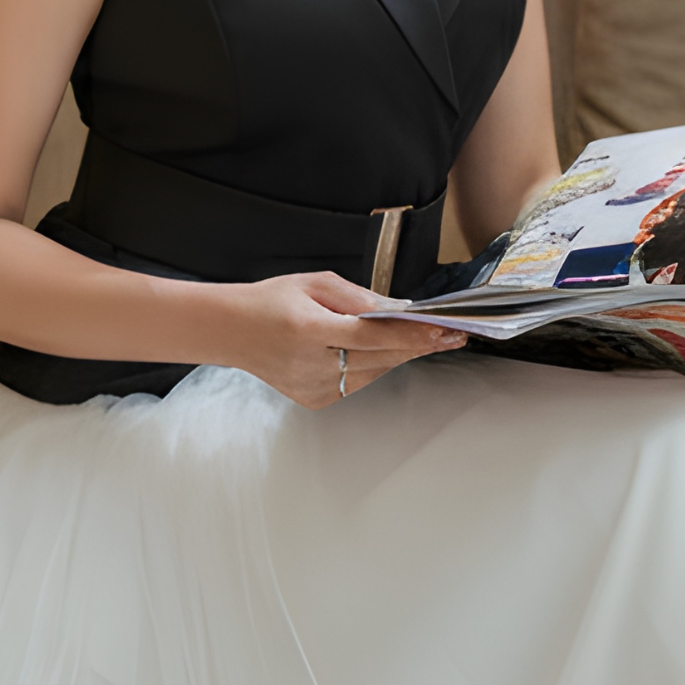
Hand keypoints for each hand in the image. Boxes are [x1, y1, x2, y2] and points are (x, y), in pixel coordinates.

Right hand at [219, 268, 468, 407]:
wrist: (231, 331)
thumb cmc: (271, 301)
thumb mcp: (314, 283)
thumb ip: (357, 297)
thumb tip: (397, 310)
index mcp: (309, 331)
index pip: (373, 335)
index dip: (411, 333)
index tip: (443, 329)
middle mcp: (311, 365)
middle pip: (380, 358)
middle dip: (419, 345)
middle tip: (453, 335)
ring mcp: (312, 388)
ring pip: (374, 373)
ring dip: (399, 355)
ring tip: (425, 338)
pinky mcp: (315, 401)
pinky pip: (358, 383)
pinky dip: (374, 366)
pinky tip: (380, 350)